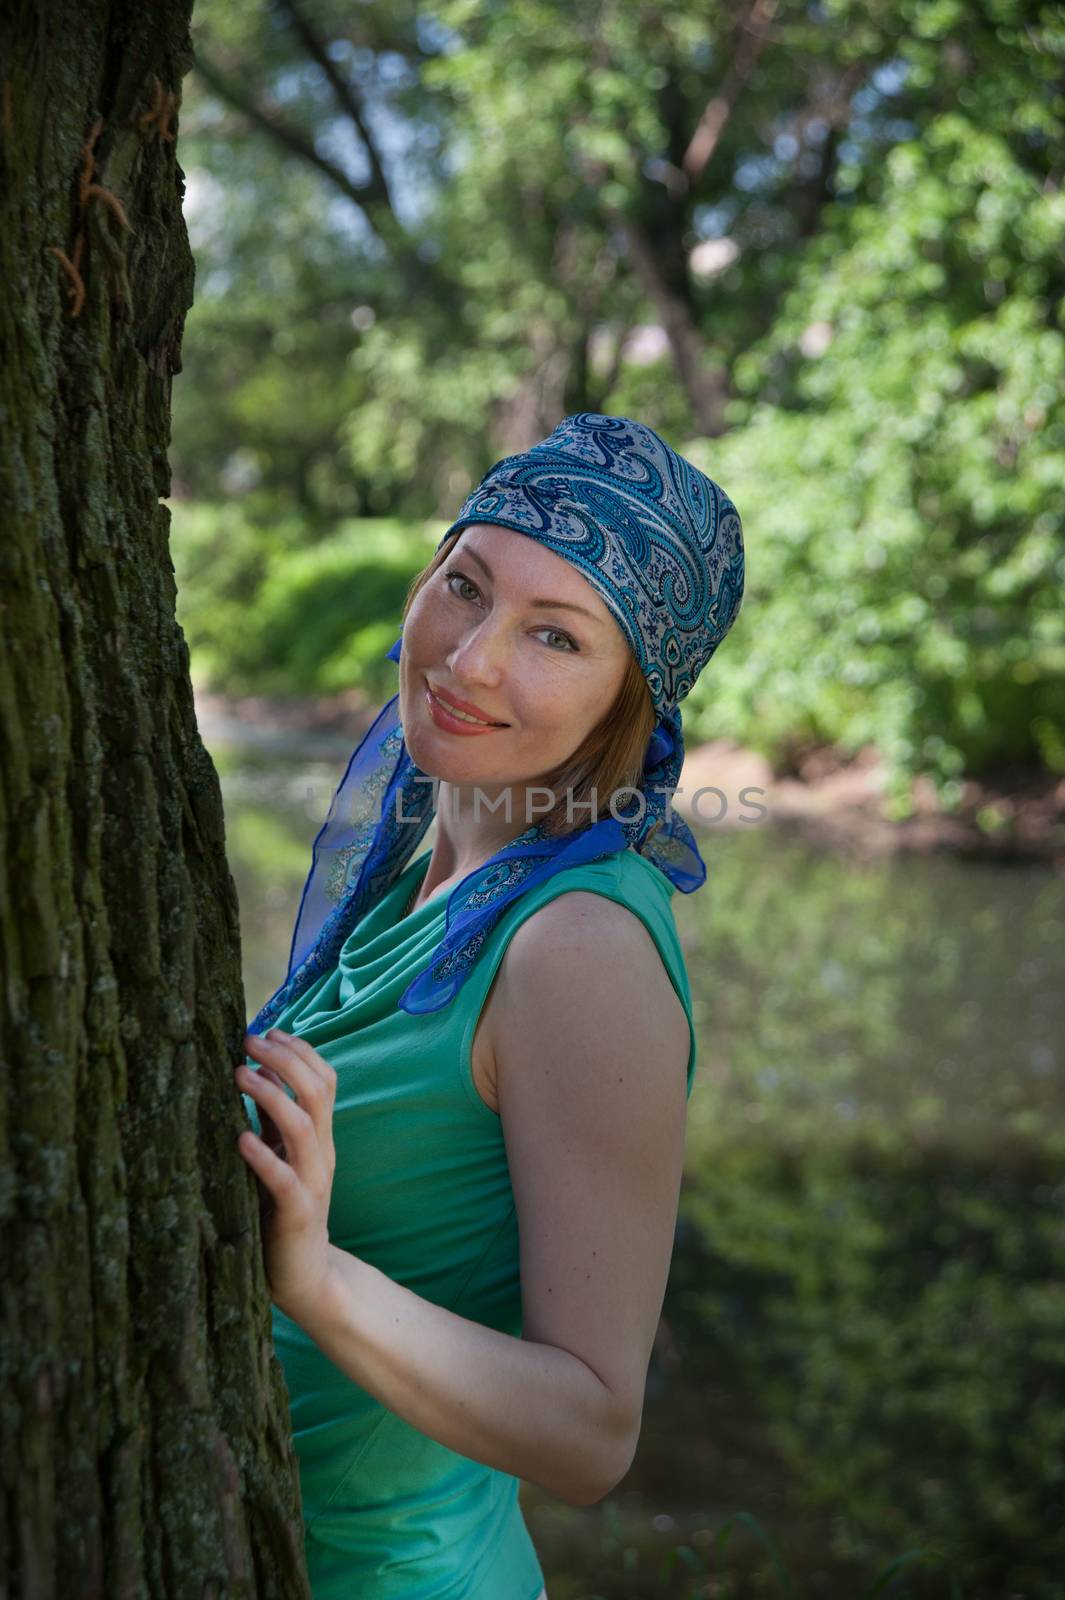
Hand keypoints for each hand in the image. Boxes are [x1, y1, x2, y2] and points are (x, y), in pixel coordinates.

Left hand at [236, 1028, 337, 1321]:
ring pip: (304, 1127)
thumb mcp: (281, 1157)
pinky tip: (241, 1138)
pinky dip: (264, 1156)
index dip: (299, 1050)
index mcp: (319, 1138)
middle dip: (285, 1059)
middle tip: (248, 1042)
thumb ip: (274, 1119)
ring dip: (271, 1095)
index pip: (323, 1079)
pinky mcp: (296, 1215)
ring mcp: (312, 1183)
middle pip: (318, 1091)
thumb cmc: (281, 1212)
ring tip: (239, 1075)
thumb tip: (257, 1067)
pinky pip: (284, 1180)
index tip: (266, 1031)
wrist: (305, 1277)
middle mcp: (321, 1153)